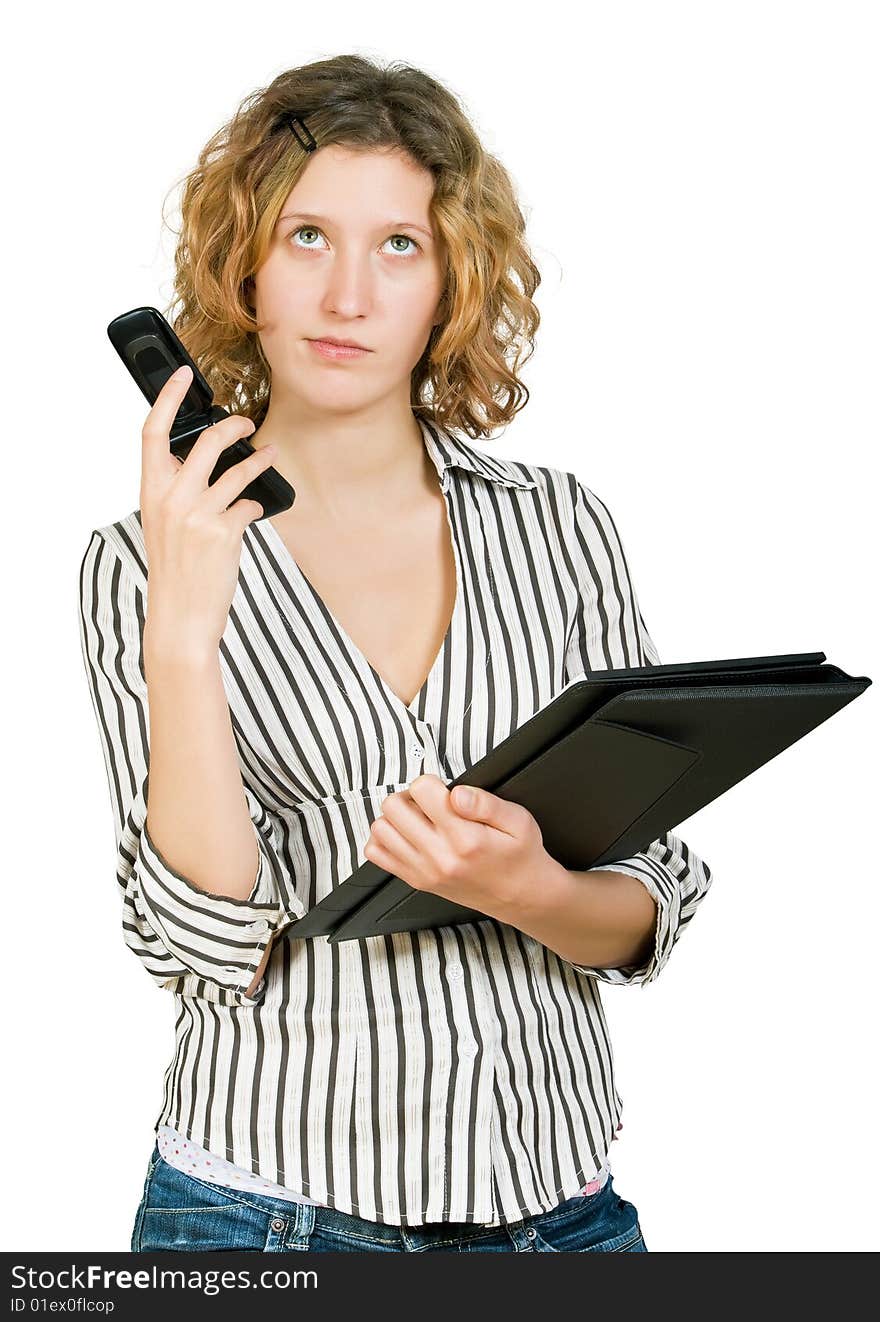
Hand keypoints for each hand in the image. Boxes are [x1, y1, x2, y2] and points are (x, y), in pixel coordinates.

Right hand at [139, 365, 278, 652]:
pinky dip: (258, 505)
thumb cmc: (174, 571)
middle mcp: (172, 498)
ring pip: (238, 470)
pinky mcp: (224, 532)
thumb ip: (175, 492)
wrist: (180, 616)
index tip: (184, 376)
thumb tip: (201, 464)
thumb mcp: (162, 525)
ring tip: (270, 455)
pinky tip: (258, 510)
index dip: (169, 398)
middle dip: (233, 425)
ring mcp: (198, 515)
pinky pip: (250, 504)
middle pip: (206, 440)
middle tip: (246, 422)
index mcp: (151, 492)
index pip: (152, 432)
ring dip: (260, 460)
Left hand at [362, 774, 552, 919]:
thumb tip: (457, 793)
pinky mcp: (417, 880)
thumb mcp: (518, 820)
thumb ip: (486, 803)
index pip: (422, 791)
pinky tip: (408, 836)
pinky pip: (377, 855)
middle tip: (430, 803)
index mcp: (465, 838)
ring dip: (397, 817)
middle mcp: (440, 857)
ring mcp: (424, 871)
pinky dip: (387, 839)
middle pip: (394, 806)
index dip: (432, 783)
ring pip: (381, 828)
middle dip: (410, 796)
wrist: (521, 896)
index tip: (445, 791)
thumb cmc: (520, 856)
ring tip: (420, 819)